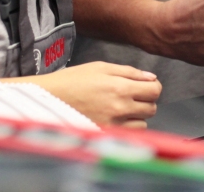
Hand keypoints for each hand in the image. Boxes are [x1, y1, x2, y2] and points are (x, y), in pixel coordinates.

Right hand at [16, 62, 161, 127]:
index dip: (153, 87)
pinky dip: (127, 127)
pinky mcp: (105, 135)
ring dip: (137, 116)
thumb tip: (151, 78)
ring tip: (120, 107)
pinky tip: (115, 118)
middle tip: (132, 95)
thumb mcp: (101, 67)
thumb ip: (130, 72)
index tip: (146, 86)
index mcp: (120, 88)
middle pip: (151, 108)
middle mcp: (120, 109)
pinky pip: (129, 134)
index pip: (155, 91)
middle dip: (146, 100)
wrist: (48, 99)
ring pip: (143, 124)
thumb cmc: (73, 80)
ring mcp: (113, 125)